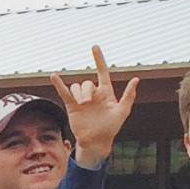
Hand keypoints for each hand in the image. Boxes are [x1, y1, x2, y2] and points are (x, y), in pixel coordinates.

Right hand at [50, 45, 138, 166]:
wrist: (97, 141)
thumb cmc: (111, 127)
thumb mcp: (122, 111)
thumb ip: (129, 95)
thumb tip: (136, 79)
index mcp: (106, 93)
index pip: (102, 72)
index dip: (98, 59)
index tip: (94, 47)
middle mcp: (93, 94)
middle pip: (87, 83)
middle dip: (87, 91)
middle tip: (87, 103)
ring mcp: (82, 99)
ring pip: (77, 87)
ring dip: (79, 93)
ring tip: (82, 105)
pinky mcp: (72, 106)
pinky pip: (64, 92)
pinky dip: (59, 84)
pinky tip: (54, 76)